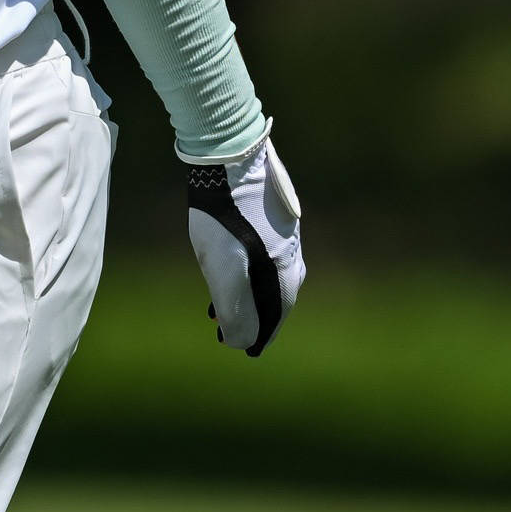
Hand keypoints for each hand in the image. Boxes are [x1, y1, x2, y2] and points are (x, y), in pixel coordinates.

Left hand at [185, 138, 304, 355]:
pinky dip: (244, 273)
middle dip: (254, 319)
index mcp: (284, 272)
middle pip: (274, 297)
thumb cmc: (224, 216)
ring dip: (246, 297)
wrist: (229, 159)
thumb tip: (240, 343)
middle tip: (233, 336)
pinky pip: (258, 256)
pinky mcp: (267, 218)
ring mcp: (281, 235)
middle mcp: (290, 255)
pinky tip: (227, 268)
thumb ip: (234, 307)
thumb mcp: (224, 268)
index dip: (262, 335)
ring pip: (265, 276)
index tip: (250, 352)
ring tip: (219, 310)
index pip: (276, 315)